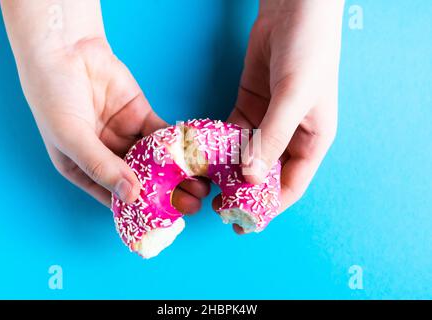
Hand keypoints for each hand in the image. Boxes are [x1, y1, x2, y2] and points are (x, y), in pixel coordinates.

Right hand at [1, 1, 208, 210]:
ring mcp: (125, 136)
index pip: (115, 197)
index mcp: (84, 170)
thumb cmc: (53, 96)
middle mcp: (107, 156)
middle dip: (166, 193)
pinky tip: (193, 158)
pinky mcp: (141, 117)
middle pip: (141, 181)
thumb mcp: (71, 137)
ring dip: (178, 173)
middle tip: (192, 203)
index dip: (140, 209)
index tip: (166, 218)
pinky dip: (177, 146)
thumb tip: (132, 195)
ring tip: (200, 185)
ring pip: (156, 161)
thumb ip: (102, 166)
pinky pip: (161, 135)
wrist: (65, 49)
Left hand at [222, 0, 343, 232]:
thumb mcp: (293, 96)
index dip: (267, 205)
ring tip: (203, 186)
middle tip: (216, 206)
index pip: (290, 185)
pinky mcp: (249, 107)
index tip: (241, 219)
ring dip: (226, 170)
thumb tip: (250, 177)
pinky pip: (232, 134)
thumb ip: (272, 137)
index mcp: (312, 141)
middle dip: (242, 192)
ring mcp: (268, 123)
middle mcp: (290, 137)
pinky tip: (202, 156)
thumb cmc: (308, 52)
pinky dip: (218, 146)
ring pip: (245, 156)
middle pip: (265, 175)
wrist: (294, 10)